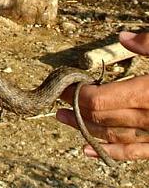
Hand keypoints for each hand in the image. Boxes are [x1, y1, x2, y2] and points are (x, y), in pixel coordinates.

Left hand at [56, 31, 148, 160]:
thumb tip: (124, 38)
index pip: (102, 100)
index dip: (78, 94)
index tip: (65, 82)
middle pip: (102, 117)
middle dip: (76, 105)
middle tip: (57, 93)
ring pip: (113, 136)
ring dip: (84, 127)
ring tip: (60, 117)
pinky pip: (134, 154)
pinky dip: (109, 152)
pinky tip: (88, 149)